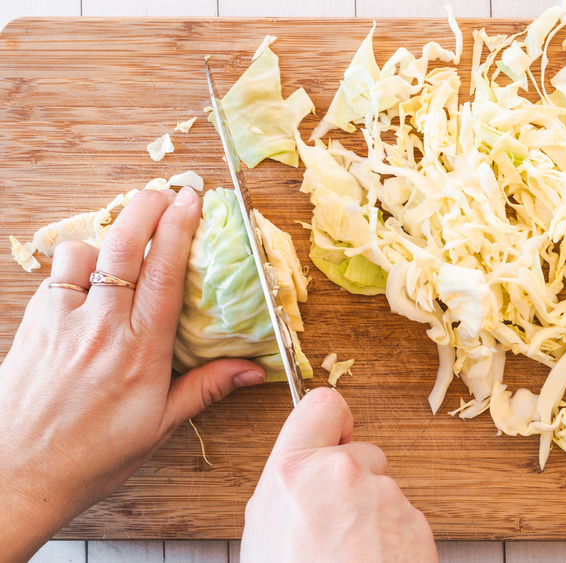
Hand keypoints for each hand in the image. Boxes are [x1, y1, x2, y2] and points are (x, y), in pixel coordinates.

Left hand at [0, 187, 266, 561]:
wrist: (15, 477)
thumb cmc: (89, 458)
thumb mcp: (158, 428)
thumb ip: (205, 389)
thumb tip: (253, 370)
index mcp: (141, 352)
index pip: (164, 273)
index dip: (179, 228)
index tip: (191, 201)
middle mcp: (101, 328)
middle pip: (124, 245)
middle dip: (145, 208)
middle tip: (163, 192)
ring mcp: (61, 322)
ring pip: (82, 253)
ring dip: (104, 240)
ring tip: (122, 244)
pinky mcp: (32, 326)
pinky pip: (54, 277)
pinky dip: (72, 267)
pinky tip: (85, 280)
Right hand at [242, 387, 436, 562]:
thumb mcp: (263, 535)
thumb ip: (287, 491)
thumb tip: (299, 480)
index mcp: (293, 474)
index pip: (322, 405)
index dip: (328, 423)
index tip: (330, 439)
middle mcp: (343, 475)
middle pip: (359, 452)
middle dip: (351, 480)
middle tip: (332, 525)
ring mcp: (387, 498)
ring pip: (383, 488)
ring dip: (372, 514)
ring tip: (350, 557)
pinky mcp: (418, 524)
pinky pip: (404, 517)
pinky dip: (393, 538)